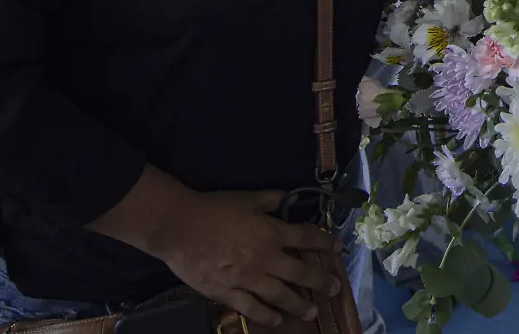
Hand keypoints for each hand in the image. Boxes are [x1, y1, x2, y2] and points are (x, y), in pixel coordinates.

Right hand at [146, 190, 342, 326]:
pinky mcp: (228, 293)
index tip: (339, 248)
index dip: (325, 242)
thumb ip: (271, 199)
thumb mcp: (247, 198)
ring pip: (281, 296)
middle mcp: (265, 259)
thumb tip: (288, 197)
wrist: (179, 228)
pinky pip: (252, 308)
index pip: (307, 238)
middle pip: (301, 273)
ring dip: (299, 305)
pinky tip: (278, 321)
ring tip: (312, 312)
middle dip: (321, 281)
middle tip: (335, 289)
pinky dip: (267, 316)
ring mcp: (247, 279)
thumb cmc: (213, 209)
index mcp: (271, 232)